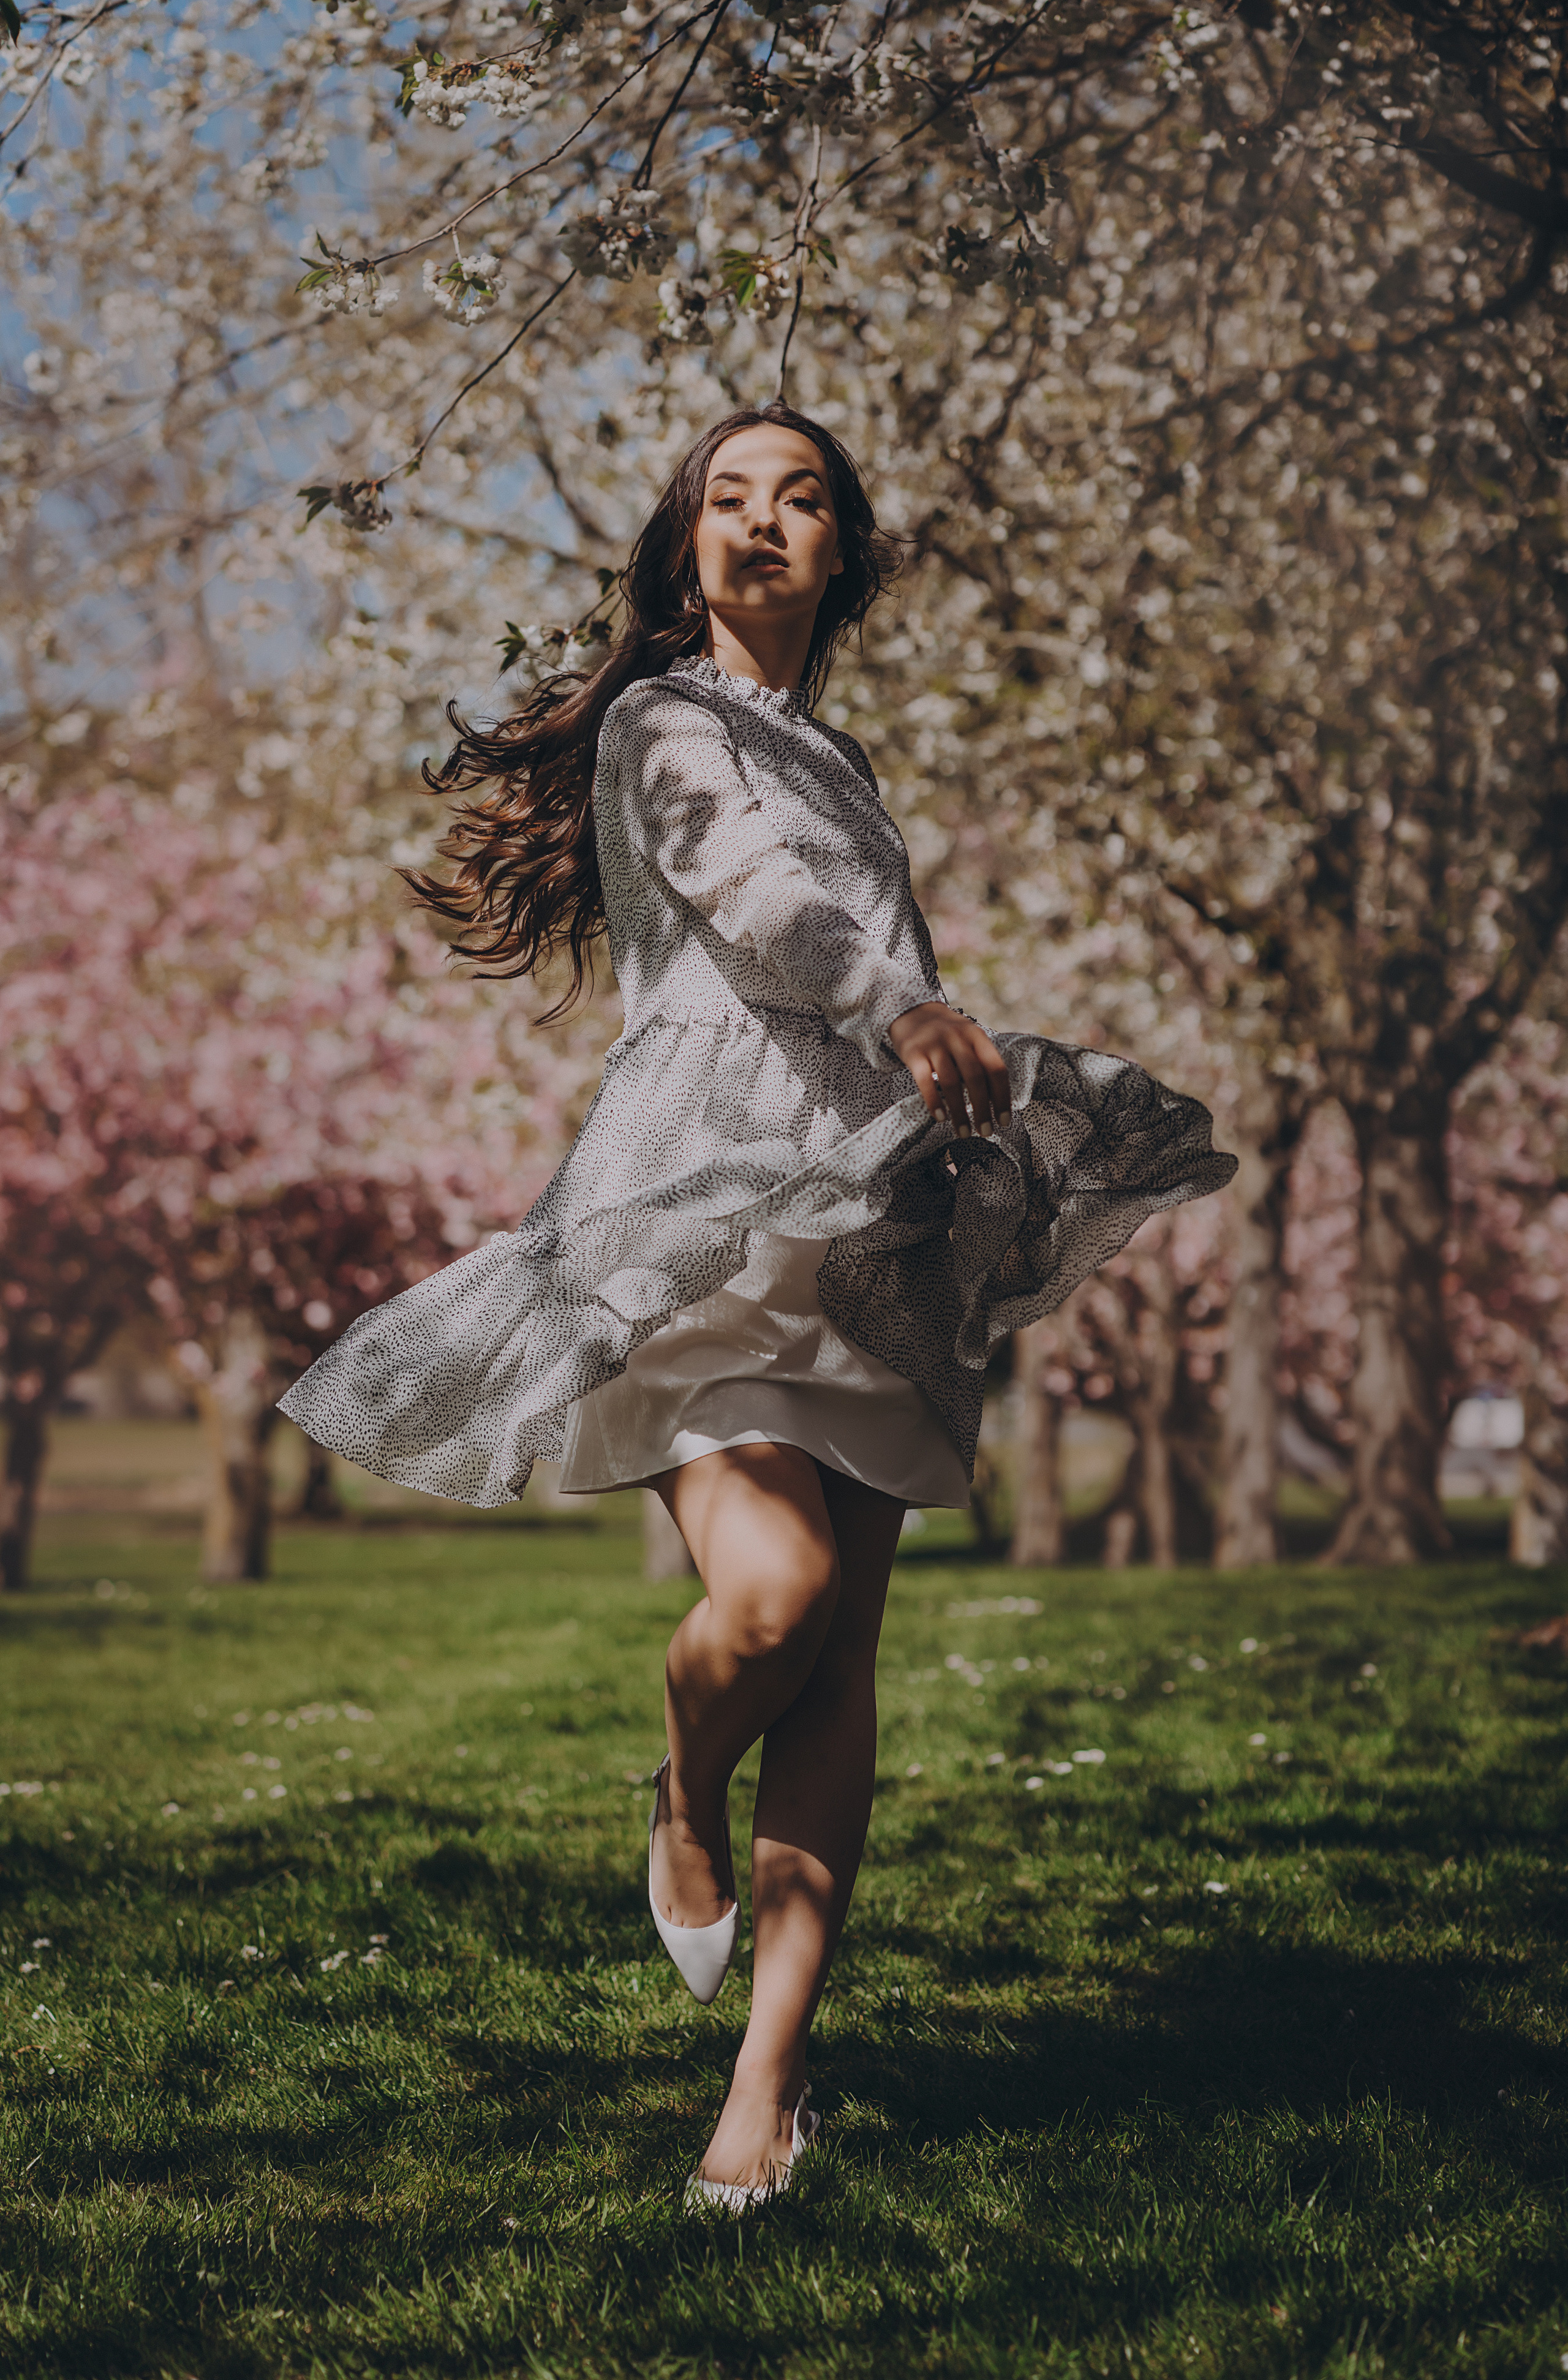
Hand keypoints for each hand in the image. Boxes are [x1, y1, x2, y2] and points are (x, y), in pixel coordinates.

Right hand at [888, 1003, 1011, 1138]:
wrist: (912, 1011)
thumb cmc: (946, 1034)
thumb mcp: (968, 1038)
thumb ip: (980, 1062)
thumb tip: (996, 1101)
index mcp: (977, 1036)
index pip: (996, 1069)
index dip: (1002, 1097)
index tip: (1004, 1120)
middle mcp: (957, 1038)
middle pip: (975, 1077)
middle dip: (982, 1109)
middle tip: (985, 1131)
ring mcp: (934, 1045)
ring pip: (951, 1082)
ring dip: (959, 1111)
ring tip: (963, 1132)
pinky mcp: (914, 1053)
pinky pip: (925, 1081)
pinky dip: (934, 1102)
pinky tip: (940, 1117)